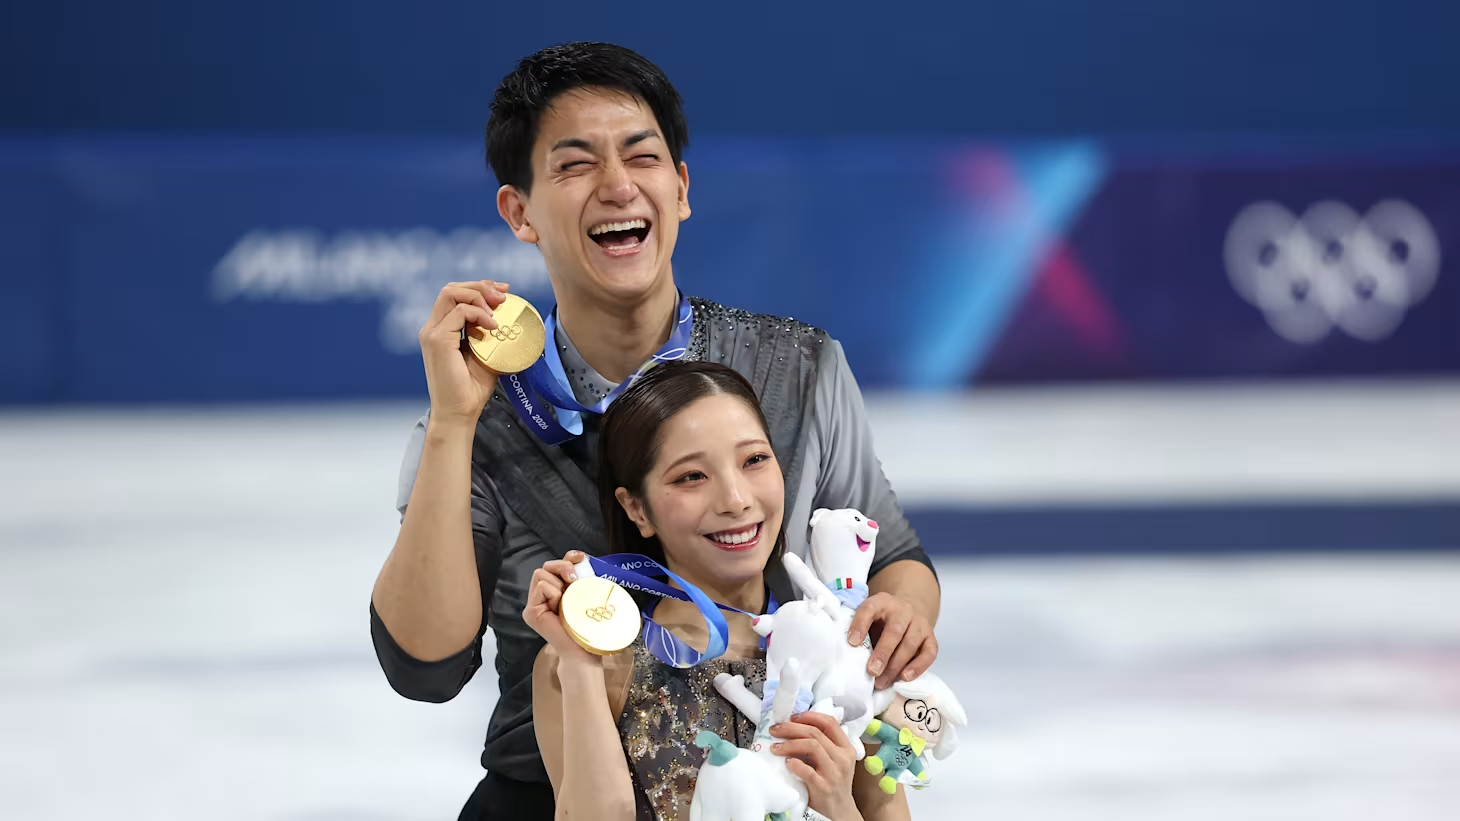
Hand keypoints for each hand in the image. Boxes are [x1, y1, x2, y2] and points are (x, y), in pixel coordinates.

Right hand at [418, 280, 510, 426]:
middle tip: (504, 295)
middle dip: (480, 286)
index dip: (479, 288)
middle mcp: (432, 328)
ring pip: (451, 293)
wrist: (459, 413)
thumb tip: (510, 319)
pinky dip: (479, 314)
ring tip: (498, 309)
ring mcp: (432, 333)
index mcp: (441, 330)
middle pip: (451, 288)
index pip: (454, 295)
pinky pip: (459, 312)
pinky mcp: (437, 340)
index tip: (503, 292)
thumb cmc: (472, 389)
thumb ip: (490, 336)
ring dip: (478, 295)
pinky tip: (493, 327)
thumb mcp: (486, 354)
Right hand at [522, 551, 599, 667]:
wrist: (583, 649)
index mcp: (556, 590)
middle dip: (563, 567)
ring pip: (541, 573)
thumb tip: (579, 557)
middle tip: (574, 581)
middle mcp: (542, 596)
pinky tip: (559, 608)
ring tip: (565, 602)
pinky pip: (541, 587)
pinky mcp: (531, 611)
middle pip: (546, 566)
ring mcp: (534, 603)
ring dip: (558, 585)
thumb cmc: (586, 624)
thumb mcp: (584, 592)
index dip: (568, 557)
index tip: (580, 558)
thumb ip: (578, 575)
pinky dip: (553, 593)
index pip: (557, 565)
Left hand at [770, 711, 860, 820]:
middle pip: (815, 733)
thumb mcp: (836, 762)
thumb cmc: (833, 784)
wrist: (840, 813)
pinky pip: (807, 770)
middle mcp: (842, 758)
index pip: (830, 723)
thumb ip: (825, 745)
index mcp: (846, 748)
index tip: (792, 716)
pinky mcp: (823, 787)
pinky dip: (794, 764)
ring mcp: (834, 773)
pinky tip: (786, 763)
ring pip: (812, 746)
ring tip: (776, 747)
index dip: (809, 716)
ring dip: (789, 744)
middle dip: (791, 728)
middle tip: (775, 729)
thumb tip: (797, 727)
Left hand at [848, 592, 937, 688]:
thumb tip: (850, 658)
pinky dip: (918, 667)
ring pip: (911, 643)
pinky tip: (904, 678)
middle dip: (883, 653)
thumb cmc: (881, 621)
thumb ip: (861, 632)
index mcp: (882, 602)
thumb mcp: (868, 619)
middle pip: (895, 630)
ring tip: (882, 682)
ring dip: (896, 665)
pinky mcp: (930, 637)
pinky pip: (929, 653)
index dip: (860, 625)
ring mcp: (919, 623)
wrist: (907, 611)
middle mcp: (903, 610)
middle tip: (872, 672)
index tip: (852, 643)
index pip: (869, 609)